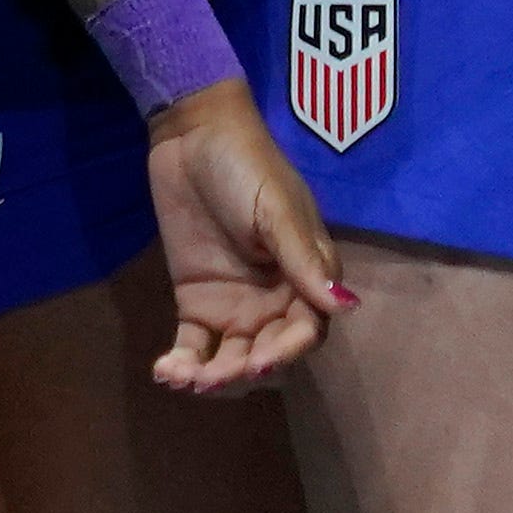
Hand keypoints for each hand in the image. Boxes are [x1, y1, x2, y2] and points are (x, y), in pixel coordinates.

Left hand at [137, 87, 350, 393]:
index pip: (305, 332)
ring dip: (214, 376)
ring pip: (232, 358)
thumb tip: (345, 306)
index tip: (259, 361)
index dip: (285, 353)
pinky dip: (183, 363)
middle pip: (269, 355)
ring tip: (185, 378)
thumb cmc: (246, 165)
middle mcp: (274, 300)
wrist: (192, 134)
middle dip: (245, 372)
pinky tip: (166, 372)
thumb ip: (303, 260)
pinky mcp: (196, 301)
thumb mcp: (277, 209)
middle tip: (214, 376)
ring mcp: (234, 304)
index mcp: (305, 278)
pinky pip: (195, 344)